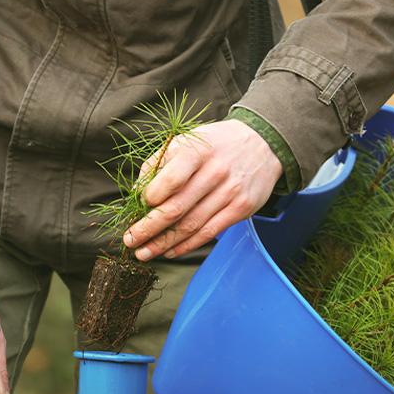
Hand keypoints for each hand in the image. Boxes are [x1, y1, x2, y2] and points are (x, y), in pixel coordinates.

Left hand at [123, 119, 283, 259]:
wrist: (263, 143)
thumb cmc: (216, 145)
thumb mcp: (187, 141)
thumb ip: (159, 163)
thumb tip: (137, 193)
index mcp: (197, 152)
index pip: (169, 182)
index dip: (149, 199)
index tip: (137, 208)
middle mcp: (215, 172)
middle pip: (176, 209)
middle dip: (148, 229)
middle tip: (130, 240)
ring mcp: (230, 193)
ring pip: (191, 226)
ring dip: (163, 243)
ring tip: (144, 252)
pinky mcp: (241, 209)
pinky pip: (208, 233)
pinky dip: (186, 245)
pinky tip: (169, 251)